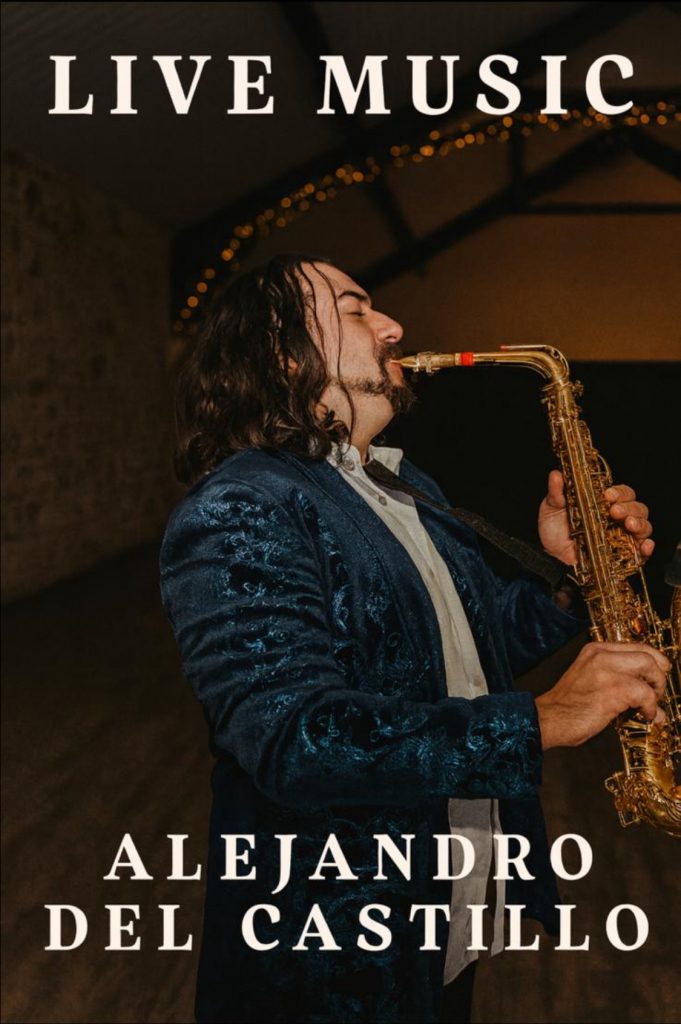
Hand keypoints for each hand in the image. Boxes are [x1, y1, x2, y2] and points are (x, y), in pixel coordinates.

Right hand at [535, 641, 669, 749]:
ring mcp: (606, 671)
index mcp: (595, 650)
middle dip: (659, 675)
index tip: (662, 671)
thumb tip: (650, 695)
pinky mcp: (612, 690)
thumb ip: (619, 680)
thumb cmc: (568, 705)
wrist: (548, 719)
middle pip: (647, 655)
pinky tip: (645, 716)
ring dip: (657, 690)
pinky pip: (645, 694)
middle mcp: (601, 655)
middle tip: (658, 692)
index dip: (655, 659)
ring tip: (650, 706)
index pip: (636, 645)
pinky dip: (651, 708)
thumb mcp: (590, 679)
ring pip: (649, 669)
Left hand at [538, 470, 654, 565]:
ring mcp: (622, 538)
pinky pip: (643, 553)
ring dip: (640, 523)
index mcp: (603, 504)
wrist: (550, 559)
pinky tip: (644, 545)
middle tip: (614, 511)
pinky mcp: (624, 558)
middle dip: (629, 507)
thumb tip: (556, 474)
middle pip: (637, 508)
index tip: (608, 495)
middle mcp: (616, 520)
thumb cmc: (553, 532)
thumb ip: (556, 493)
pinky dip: (647, 547)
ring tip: (628, 524)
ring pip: (644, 526)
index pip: (622, 493)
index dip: (619, 492)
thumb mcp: (552, 509)